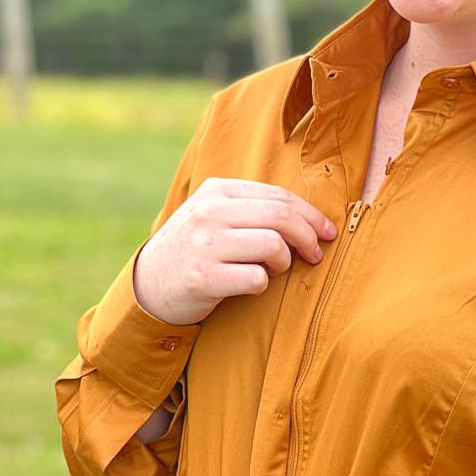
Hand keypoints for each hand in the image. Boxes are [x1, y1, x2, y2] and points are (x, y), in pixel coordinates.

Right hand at [134, 178, 339, 325]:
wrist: (148, 284)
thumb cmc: (196, 250)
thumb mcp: (215, 216)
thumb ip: (253, 209)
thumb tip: (312, 219)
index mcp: (217, 191)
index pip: (278, 196)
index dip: (311, 215)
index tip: (327, 232)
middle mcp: (210, 213)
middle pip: (281, 217)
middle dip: (309, 237)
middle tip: (316, 254)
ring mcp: (205, 244)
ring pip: (273, 246)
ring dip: (284, 262)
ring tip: (275, 270)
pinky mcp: (203, 277)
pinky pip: (257, 279)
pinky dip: (262, 285)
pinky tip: (249, 285)